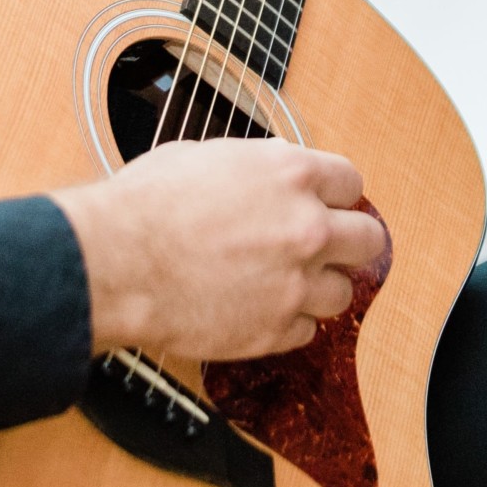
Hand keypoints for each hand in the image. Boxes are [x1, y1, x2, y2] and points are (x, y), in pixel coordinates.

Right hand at [48, 139, 386, 359]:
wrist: (118, 262)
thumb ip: (256, 166)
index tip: (326, 204)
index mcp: (291, 174)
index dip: (336, 194)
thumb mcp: (205, 156)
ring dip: (318, 288)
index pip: (351, 181)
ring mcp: (296, 282)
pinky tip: (258, 309)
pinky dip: (288, 322)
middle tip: (325, 248)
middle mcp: (307, 227)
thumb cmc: (147, 204)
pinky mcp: (277, 329)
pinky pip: (307, 330)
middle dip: (349, 243)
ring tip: (283, 284)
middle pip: (368, 239)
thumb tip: (271, 170)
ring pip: (343, 293)